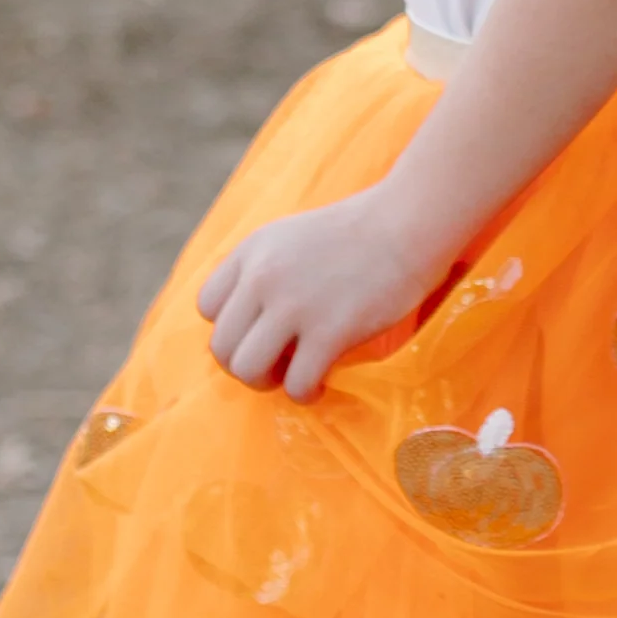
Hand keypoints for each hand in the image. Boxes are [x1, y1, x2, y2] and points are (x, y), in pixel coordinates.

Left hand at [197, 184, 436, 401]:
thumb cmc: (359, 232)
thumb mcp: (293, 236)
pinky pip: (296, 384)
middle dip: (244, 365)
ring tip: (293, 376)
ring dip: (267, 383)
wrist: (408, 224)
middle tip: (275, 366)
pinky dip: (305, 394)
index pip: (207, 306)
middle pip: (221, 346)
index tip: (260, 332)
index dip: (232, 327)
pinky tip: (321, 385)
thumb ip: (265, 270)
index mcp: (252, 251)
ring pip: (246, 370)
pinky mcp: (329, 332)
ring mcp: (294, 305)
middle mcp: (263, 277)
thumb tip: (252, 321)